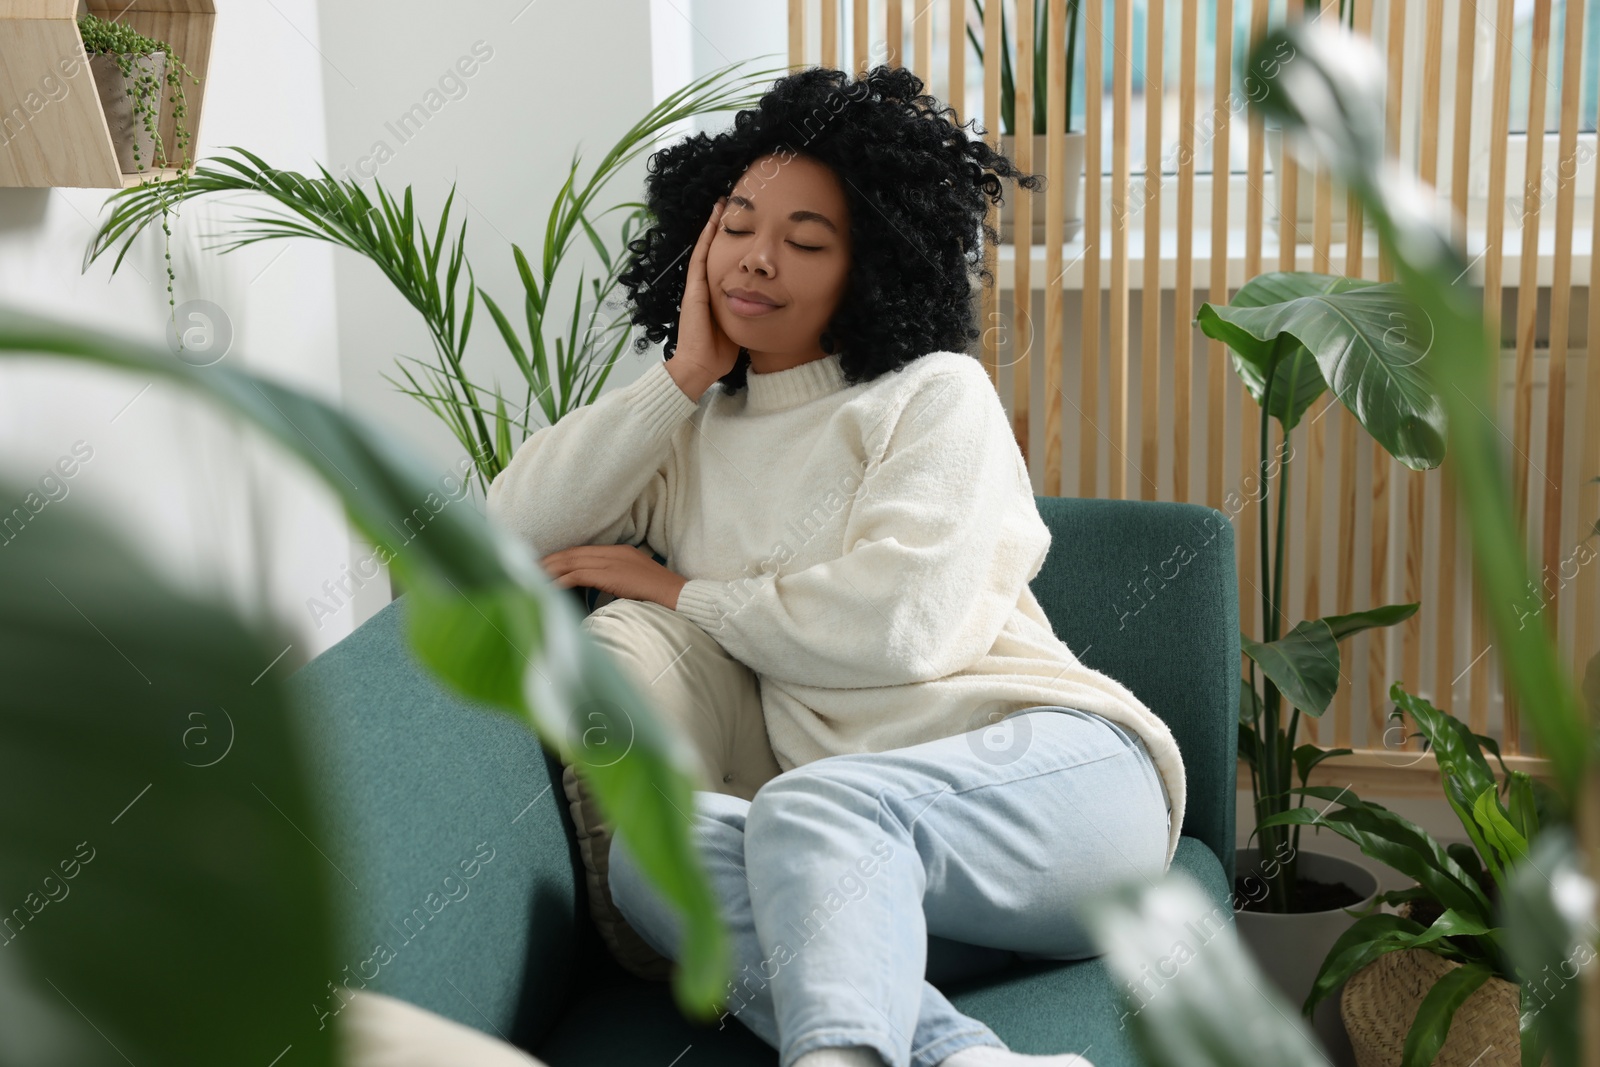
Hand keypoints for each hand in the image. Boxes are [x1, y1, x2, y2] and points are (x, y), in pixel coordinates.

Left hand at [540, 544, 688, 610]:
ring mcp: (613, 561)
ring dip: (550, 570)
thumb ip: (617, 579)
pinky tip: (549, 588)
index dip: (561, 556)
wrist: (678, 595)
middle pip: (573, 553)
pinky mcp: (611, 574)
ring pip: (572, 562)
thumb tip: (600, 587)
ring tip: (531, 577)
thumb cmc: (661, 594)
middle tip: (527, 568)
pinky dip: (561, 580)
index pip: (582, 551)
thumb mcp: (636, 582)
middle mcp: (614, 552)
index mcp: (620, 551)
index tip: (544, 564)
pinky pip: (579, 575)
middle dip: (549, 560)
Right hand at [672, 197, 741, 384]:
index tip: (742, 224)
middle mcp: (704, 286)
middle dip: (720, 228)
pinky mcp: (694, 290)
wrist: (701, 366)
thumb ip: (748, 311)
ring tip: (720, 205)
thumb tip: (767, 304)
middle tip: (728, 205)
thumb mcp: (739, 324)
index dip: (731, 242)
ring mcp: (697, 287)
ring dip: (712, 227)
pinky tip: (713, 223)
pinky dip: (706, 240)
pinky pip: (701, 259)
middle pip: (714, 250)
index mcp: (715, 294)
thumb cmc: (720, 352)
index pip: (724, 262)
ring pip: (705, 249)